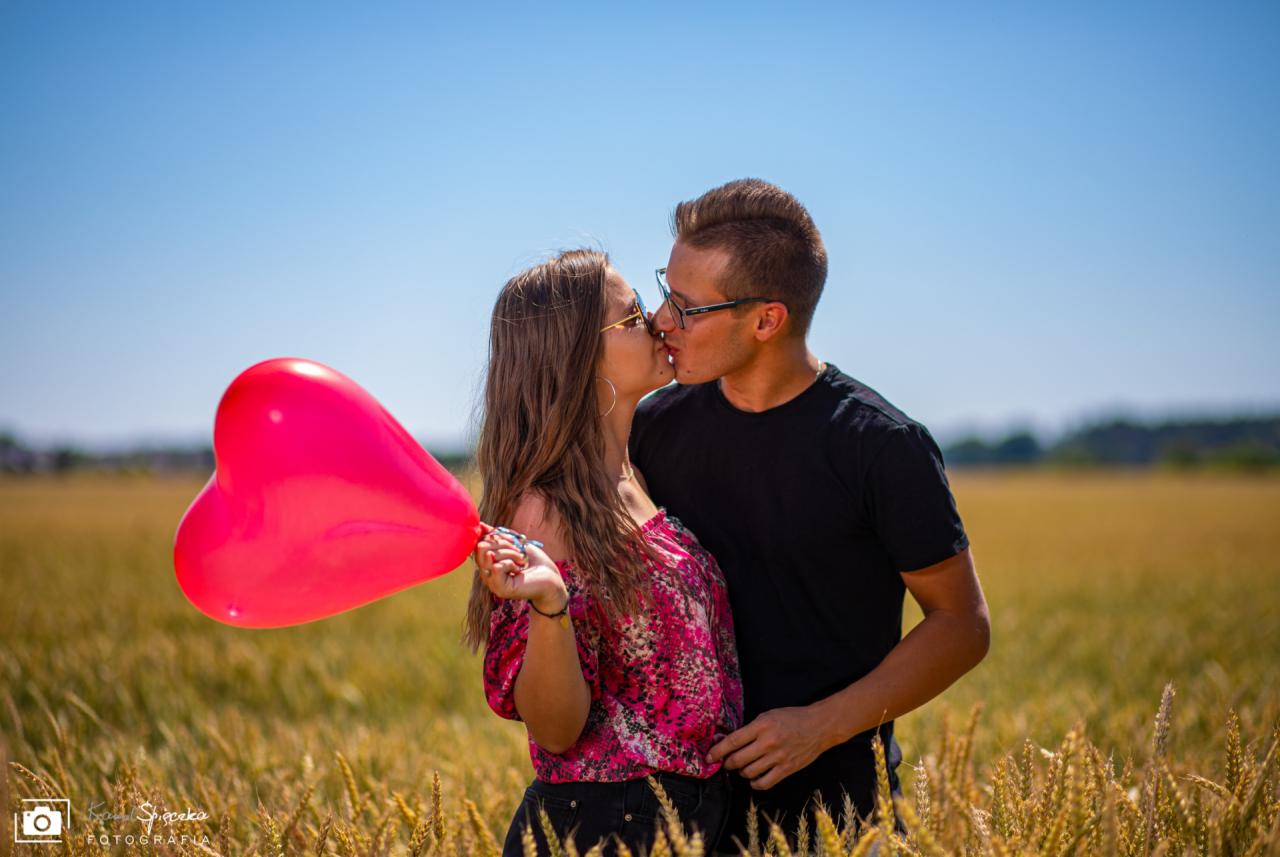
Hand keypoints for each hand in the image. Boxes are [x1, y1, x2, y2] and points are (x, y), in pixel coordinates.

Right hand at [474, 522, 567, 611]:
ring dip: (511, 553)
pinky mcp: (500, 589)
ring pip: (489, 555)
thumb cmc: (534, 561)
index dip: (496, 537)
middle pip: (481, 547)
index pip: (479, 542)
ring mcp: (492, 582)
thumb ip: (497, 536)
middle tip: (519, 552)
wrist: (551, 578)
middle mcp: (486, 574)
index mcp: (487, 563)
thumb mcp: (514, 544)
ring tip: (522, 561)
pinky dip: (511, 563)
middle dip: (504, 543)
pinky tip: (519, 570)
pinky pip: (497, 567)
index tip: (513, 541)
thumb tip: (480, 525)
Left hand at [706, 706, 833, 789]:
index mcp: (762, 725)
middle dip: (727, 763)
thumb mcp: (767, 716)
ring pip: (748, 772)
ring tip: (743, 767)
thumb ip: (749, 729)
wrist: (818, 726)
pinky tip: (754, 777)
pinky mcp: (787, 769)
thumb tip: (727, 742)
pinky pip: (764, 783)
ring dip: (741, 772)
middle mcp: (768, 742)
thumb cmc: (791, 718)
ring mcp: (778, 757)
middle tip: (726, 762)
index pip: (732, 741)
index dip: (717, 751)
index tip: (708, 757)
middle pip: (737, 760)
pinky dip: (754, 783)